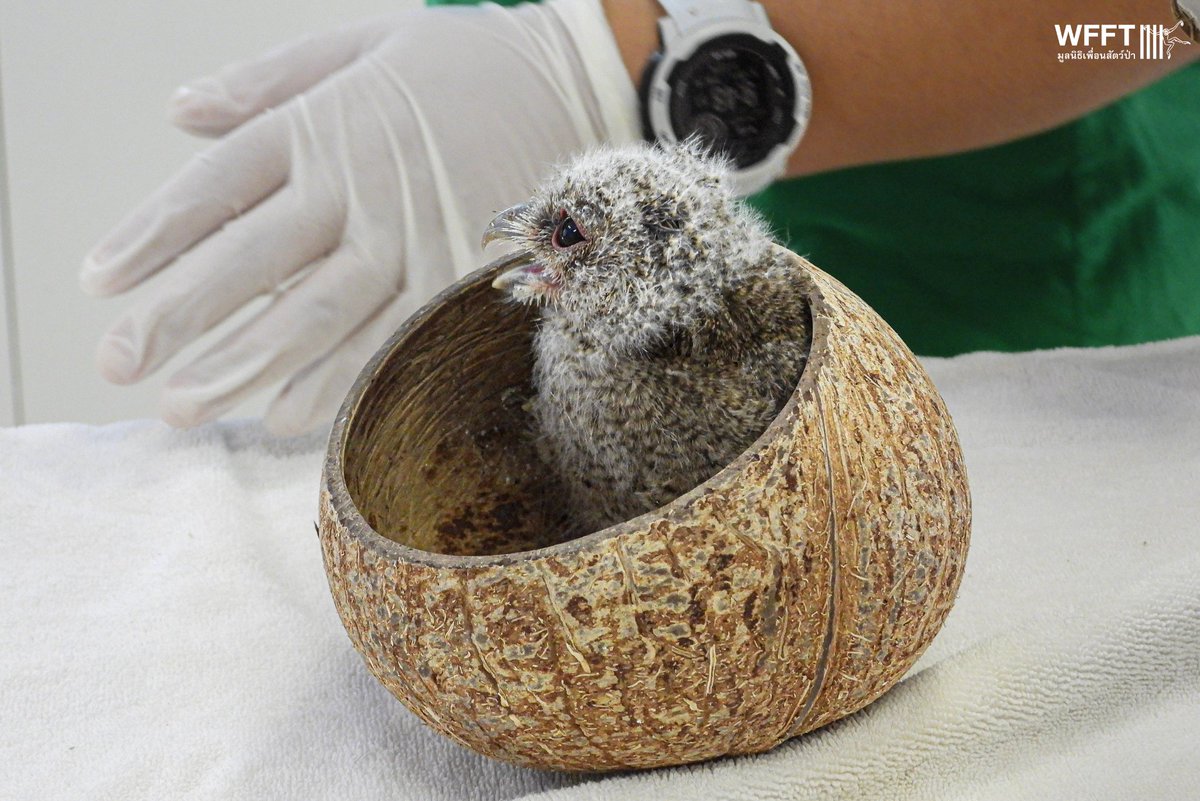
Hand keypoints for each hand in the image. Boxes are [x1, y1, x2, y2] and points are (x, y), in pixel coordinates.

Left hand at [81, 0, 638, 435]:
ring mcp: (414, 236)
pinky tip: (288, 415)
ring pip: (315, 312)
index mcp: (325, 124)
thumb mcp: (361, 43)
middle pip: (252, 260)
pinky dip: (341, 380)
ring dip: (245, 364)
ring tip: (186, 407)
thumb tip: (179, 112)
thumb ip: (268, 81)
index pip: (217, 187)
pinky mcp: (463, 277)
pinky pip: (393, 338)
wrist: (581, 76)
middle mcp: (360, 184)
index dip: (153, 236)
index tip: (101, 284)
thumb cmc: (465, 59)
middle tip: (122, 367)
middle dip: (180, 318)